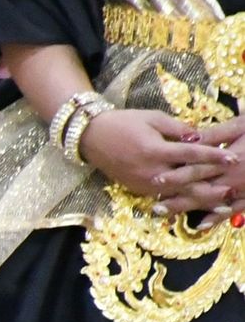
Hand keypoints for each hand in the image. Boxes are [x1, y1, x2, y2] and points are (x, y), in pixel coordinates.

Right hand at [79, 108, 242, 214]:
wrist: (91, 138)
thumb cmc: (122, 123)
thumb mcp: (152, 117)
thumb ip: (177, 128)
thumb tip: (199, 137)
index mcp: (154, 150)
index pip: (191, 154)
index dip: (213, 156)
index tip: (232, 157)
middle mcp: (150, 171)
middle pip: (188, 179)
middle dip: (212, 180)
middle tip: (234, 184)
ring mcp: (143, 183)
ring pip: (178, 194)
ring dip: (202, 197)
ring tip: (222, 199)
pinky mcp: (138, 190)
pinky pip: (165, 196)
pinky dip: (183, 201)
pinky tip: (198, 203)